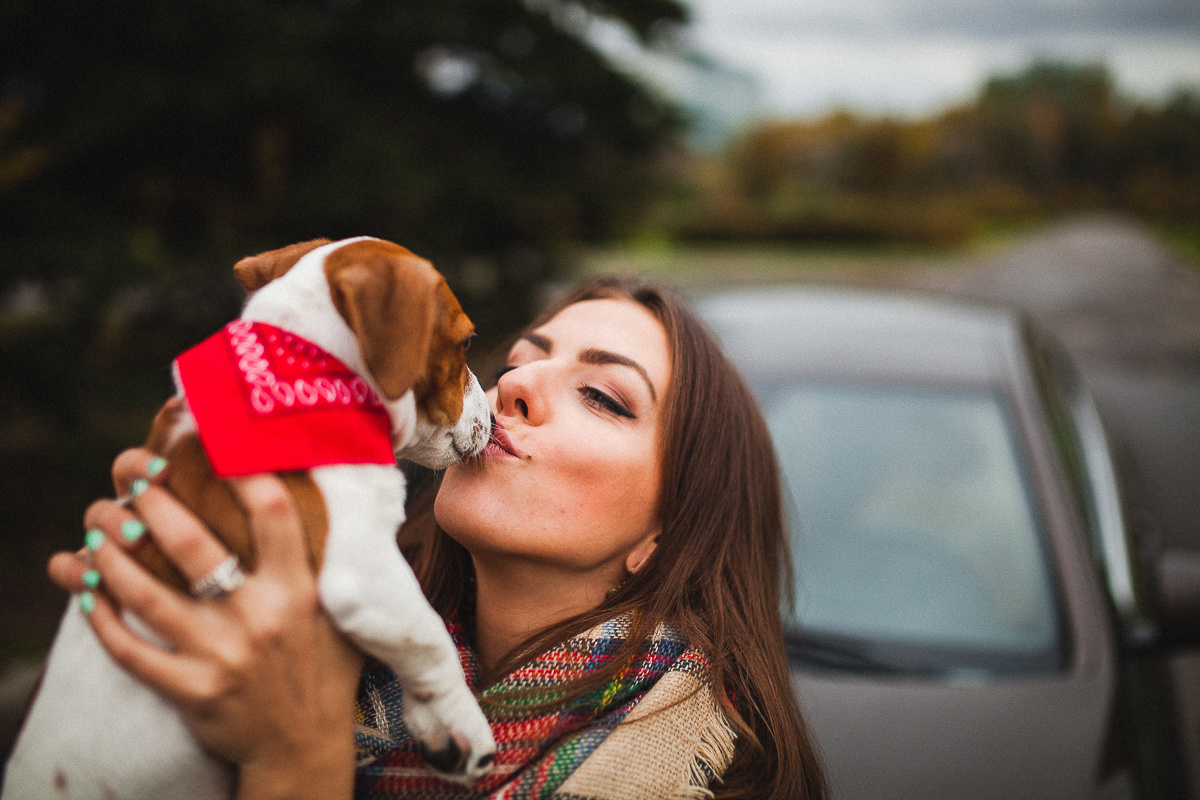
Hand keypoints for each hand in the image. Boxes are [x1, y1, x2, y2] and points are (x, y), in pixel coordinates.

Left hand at [49, 448, 361, 799]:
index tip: (210, 442)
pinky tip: (85, 589)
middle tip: (130, 475)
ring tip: (95, 525)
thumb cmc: (318, 664)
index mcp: (299, 589)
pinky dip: (99, 615)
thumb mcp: (335, 608)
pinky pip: (129, 648)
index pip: (271, 513)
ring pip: (146, 595)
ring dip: (110, 553)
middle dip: (149, 501)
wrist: (301, 745)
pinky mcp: (190, 690)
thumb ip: (318, 557)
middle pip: (192, 545)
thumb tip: (308, 488)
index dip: (239, 470)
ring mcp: (222, 656)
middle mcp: (261, 618)